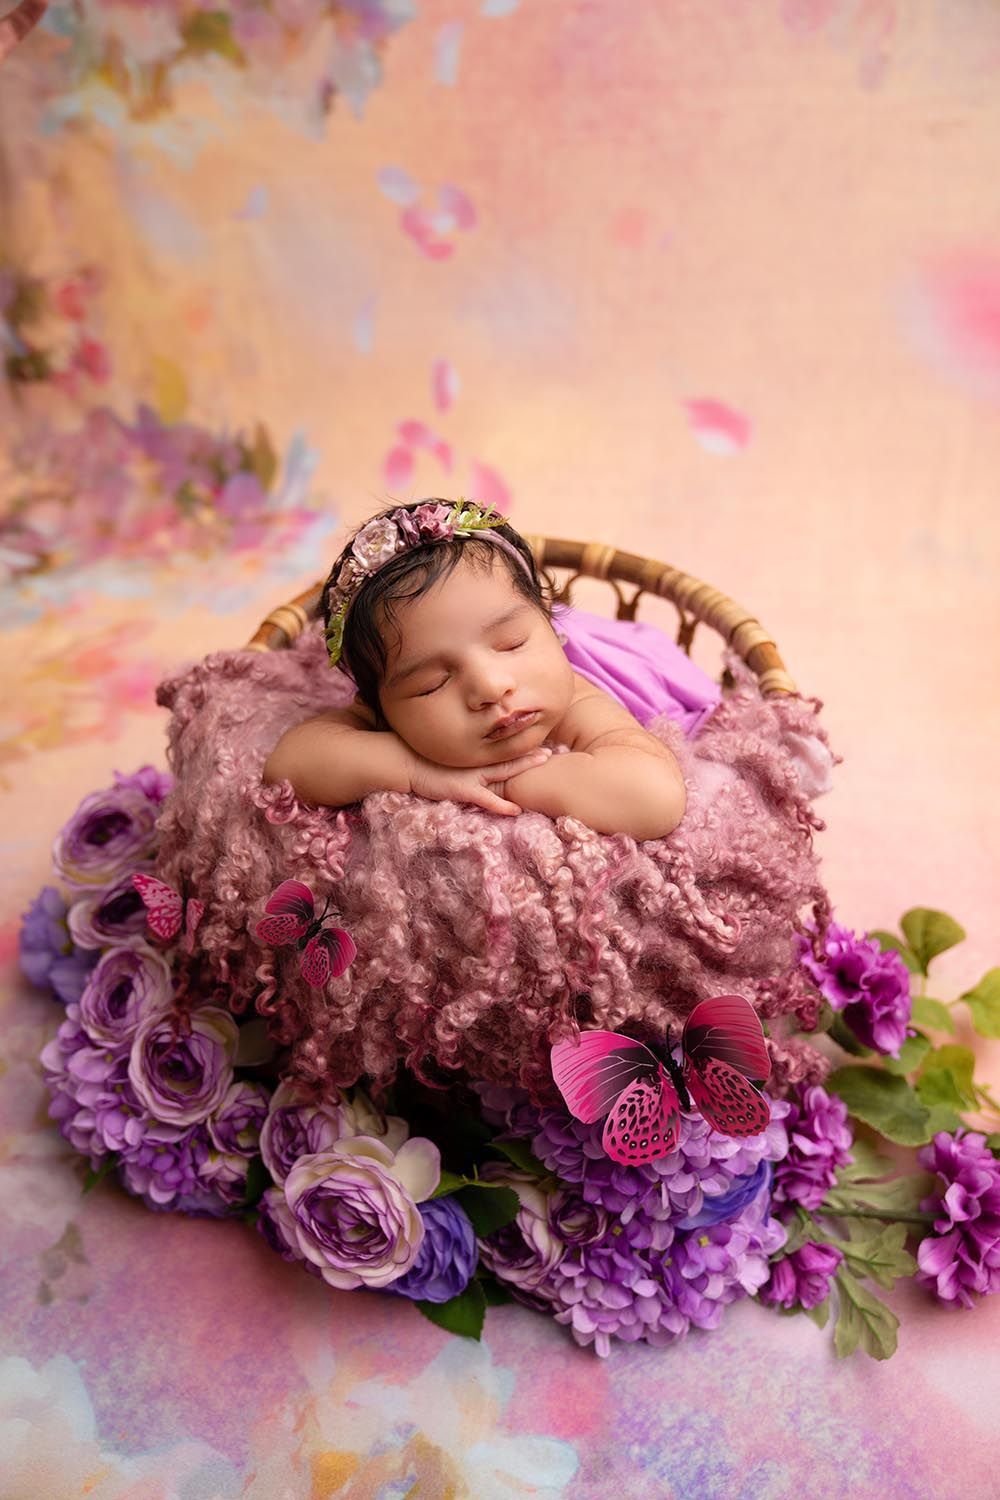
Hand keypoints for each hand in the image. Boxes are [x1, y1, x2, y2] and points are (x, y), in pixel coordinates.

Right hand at [407, 746, 552, 814]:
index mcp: (474, 756)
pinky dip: (501, 805)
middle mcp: (477, 763)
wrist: (405, 763)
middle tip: (552, 751)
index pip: (502, 750)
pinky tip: (515, 810)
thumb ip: (463, 758)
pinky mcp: (463, 790)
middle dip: (531, 755)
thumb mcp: (448, 757)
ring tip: (544, 765)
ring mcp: (472, 776)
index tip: (538, 743)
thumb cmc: (423, 760)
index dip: (520, 748)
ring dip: (524, 770)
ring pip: (504, 773)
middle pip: (509, 758)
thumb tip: (472, 759)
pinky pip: (486, 800)